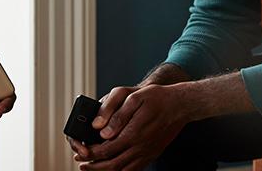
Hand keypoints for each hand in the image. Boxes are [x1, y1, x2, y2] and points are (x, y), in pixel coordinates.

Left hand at [74, 84, 192, 170]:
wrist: (181, 105)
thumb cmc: (157, 98)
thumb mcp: (134, 98)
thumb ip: (116, 115)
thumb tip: (101, 130)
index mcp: (133, 134)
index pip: (106, 150)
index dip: (90, 153)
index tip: (80, 151)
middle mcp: (140, 147)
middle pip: (112, 165)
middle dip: (94, 166)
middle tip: (82, 164)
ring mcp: (147, 153)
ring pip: (123, 170)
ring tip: (94, 168)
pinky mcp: (152, 154)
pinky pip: (135, 169)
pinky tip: (115, 168)